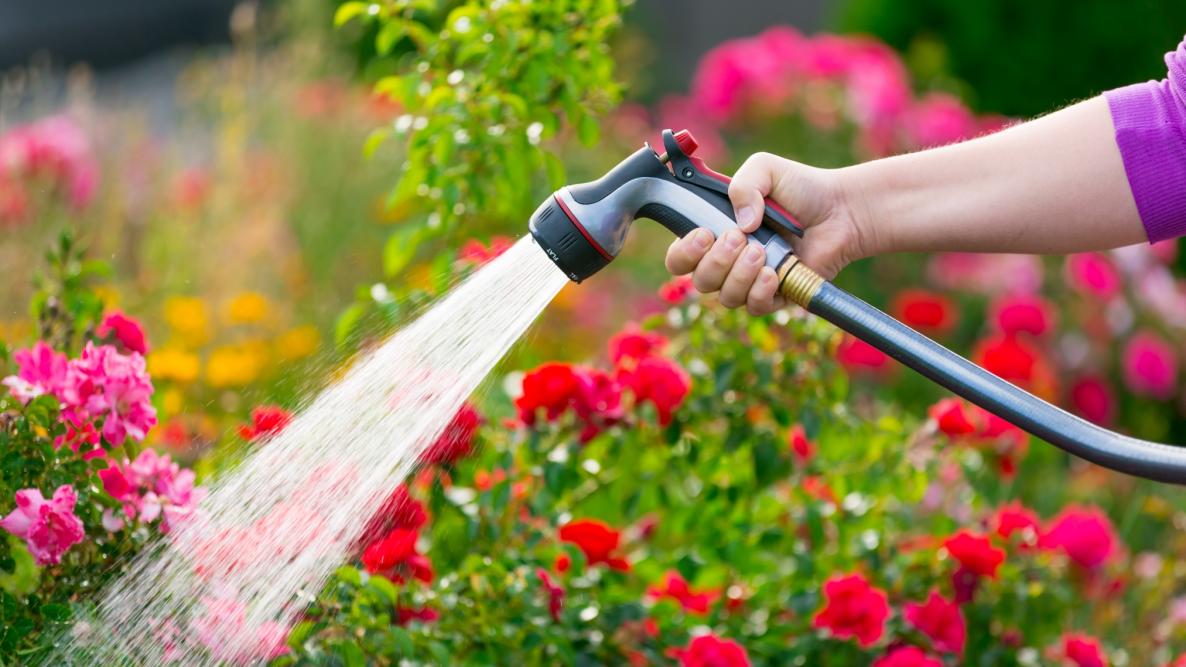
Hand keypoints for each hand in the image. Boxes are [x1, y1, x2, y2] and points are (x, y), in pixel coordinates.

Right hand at [664, 153, 876, 314]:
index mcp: (715, 234)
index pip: (679, 258)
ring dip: (739, 275)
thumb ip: (742, 184)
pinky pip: (755, 307)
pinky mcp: (775, 296)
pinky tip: (774, 272)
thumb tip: (740, 226)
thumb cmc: (800, 188)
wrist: (841, 209)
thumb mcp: (765, 169)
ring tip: (762, 252)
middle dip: (716, 262)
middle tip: (739, 238)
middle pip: (699, 281)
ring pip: (725, 297)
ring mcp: (750, 281)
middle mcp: (728, 262)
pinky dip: (760, 292)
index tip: (704, 234)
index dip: (684, 252)